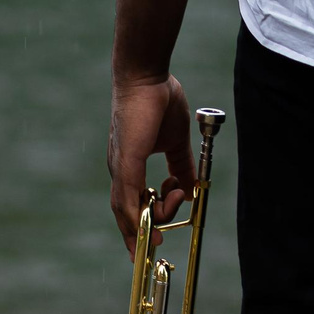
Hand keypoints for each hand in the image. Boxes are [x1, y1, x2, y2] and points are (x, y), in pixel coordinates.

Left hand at [107, 72, 193, 248]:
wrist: (148, 77)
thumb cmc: (160, 102)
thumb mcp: (177, 142)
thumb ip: (183, 166)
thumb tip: (193, 189)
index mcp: (130, 167)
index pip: (132, 206)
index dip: (143, 226)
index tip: (160, 236)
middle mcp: (120, 171)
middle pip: (128, 215)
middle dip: (143, 234)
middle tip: (166, 235)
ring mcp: (121, 168)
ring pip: (126, 211)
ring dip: (145, 228)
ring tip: (162, 236)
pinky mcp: (125, 162)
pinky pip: (126, 197)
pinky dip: (134, 217)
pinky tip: (146, 228)